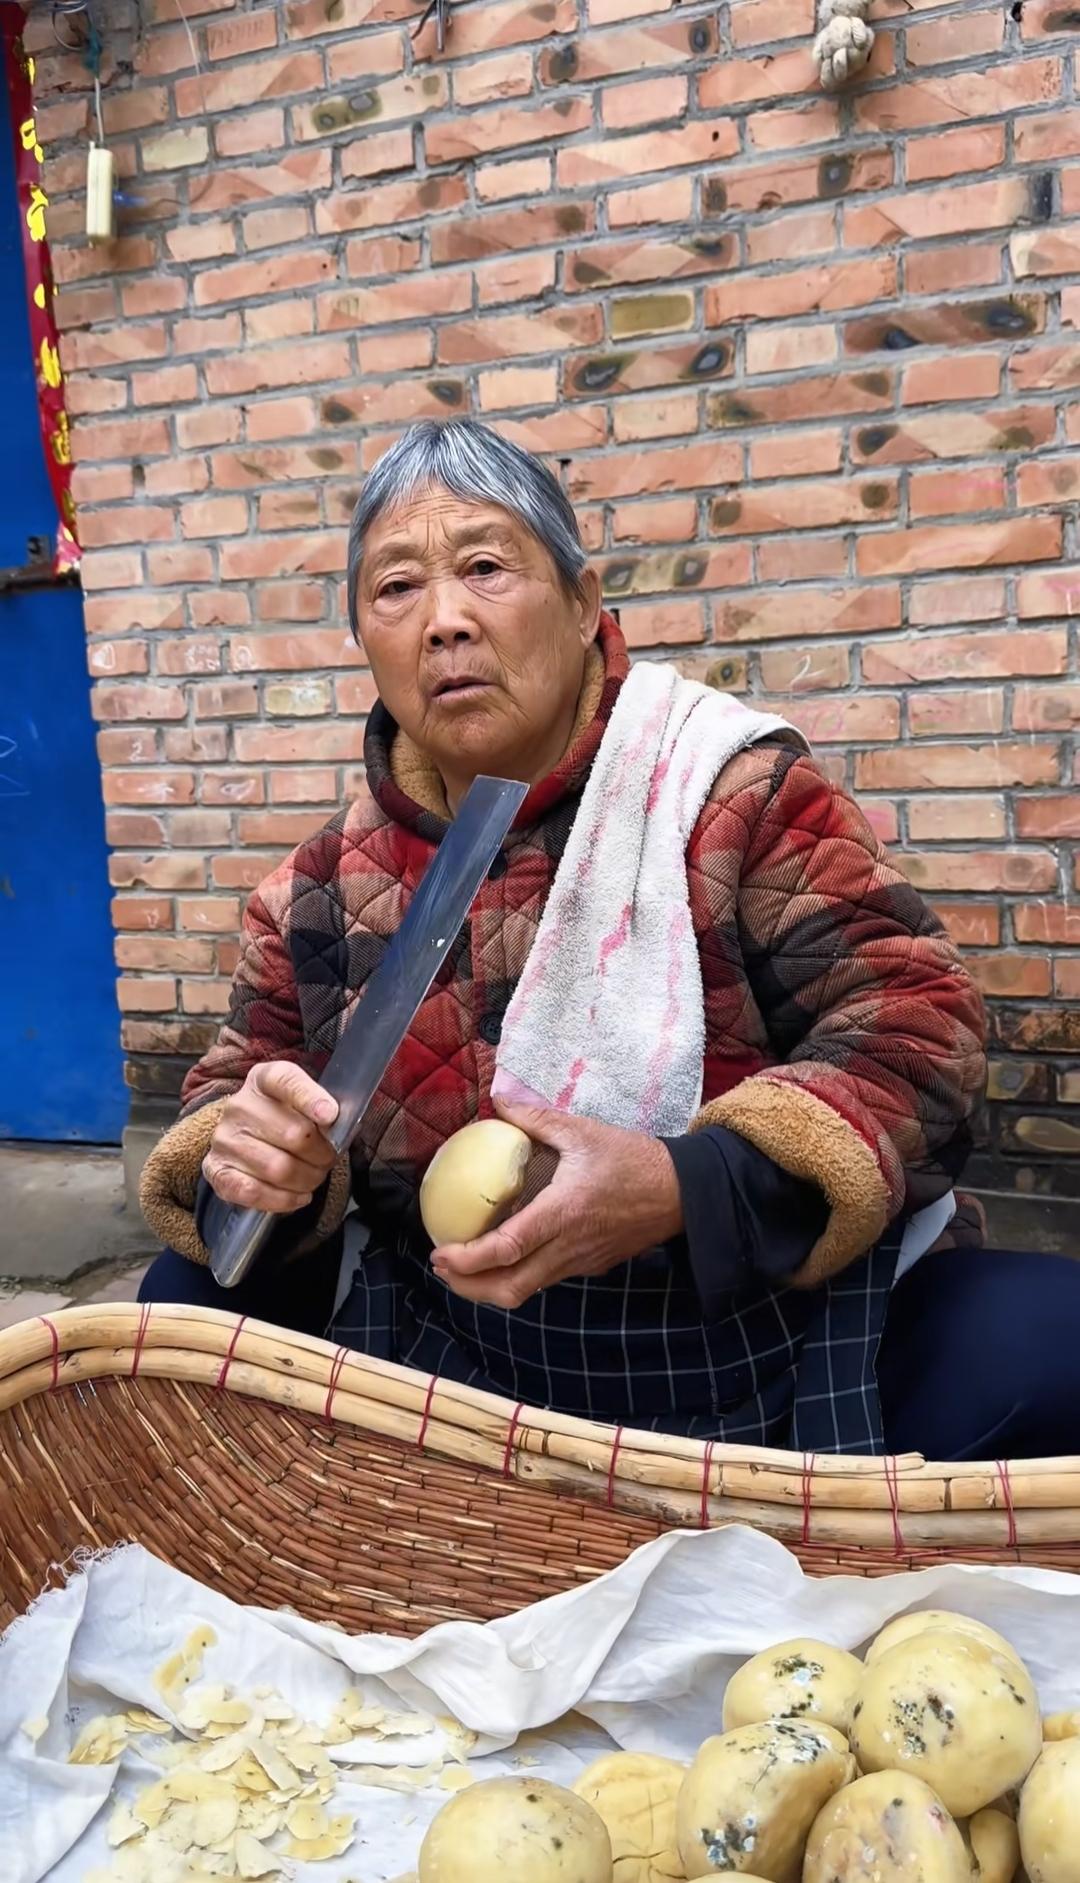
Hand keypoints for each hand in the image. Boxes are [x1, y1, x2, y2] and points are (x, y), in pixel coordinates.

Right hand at [203, 1061, 337, 1214]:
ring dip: (307, 1180)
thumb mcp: (305, 1102)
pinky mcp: (216, 1170)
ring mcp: (224, 1139)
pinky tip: (298, 1196)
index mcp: (263, 1080)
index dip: (310, 1098)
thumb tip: (333, 1121)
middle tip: (328, 1159)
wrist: (249, 1139)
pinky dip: (283, 1199)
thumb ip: (323, 1107)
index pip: (285, 1081)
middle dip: (322, 1154)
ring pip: (278, 1168)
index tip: (330, 1115)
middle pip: (294, 1133)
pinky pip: (252, 1192)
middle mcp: (239, 1106)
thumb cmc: (286, 1120)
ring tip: (314, 1178)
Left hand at [431, 1101, 683, 1309]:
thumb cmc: (634, 1159)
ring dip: (488, 1287)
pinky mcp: (589, 1266)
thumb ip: (536, 1118)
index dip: (466, 1259)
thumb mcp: (583, 1131)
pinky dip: (515, 1276)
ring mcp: (579, 1262)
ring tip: (462, 1267)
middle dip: (467, 1287)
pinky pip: (545, 1280)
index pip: (505, 1249)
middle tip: (442, 1267)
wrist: (683, 1192)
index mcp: (562, 1214)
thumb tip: (498, 1101)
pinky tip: (504, 1257)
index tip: (439, 1252)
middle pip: (509, 1288)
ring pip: (525, 1291)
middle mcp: (567, 1247)